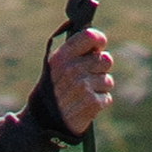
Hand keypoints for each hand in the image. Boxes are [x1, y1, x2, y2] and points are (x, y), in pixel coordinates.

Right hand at [43, 22, 120, 138]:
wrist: (43, 122)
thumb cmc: (51, 90)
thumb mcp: (53, 65)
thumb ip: (71, 48)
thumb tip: (88, 29)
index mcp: (62, 56)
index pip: (90, 36)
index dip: (98, 40)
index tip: (98, 46)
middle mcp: (72, 69)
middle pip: (106, 59)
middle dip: (99, 69)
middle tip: (86, 76)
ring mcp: (83, 86)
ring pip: (107, 80)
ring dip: (99, 87)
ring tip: (82, 93)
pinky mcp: (92, 103)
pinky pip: (107, 97)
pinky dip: (98, 102)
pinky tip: (84, 105)